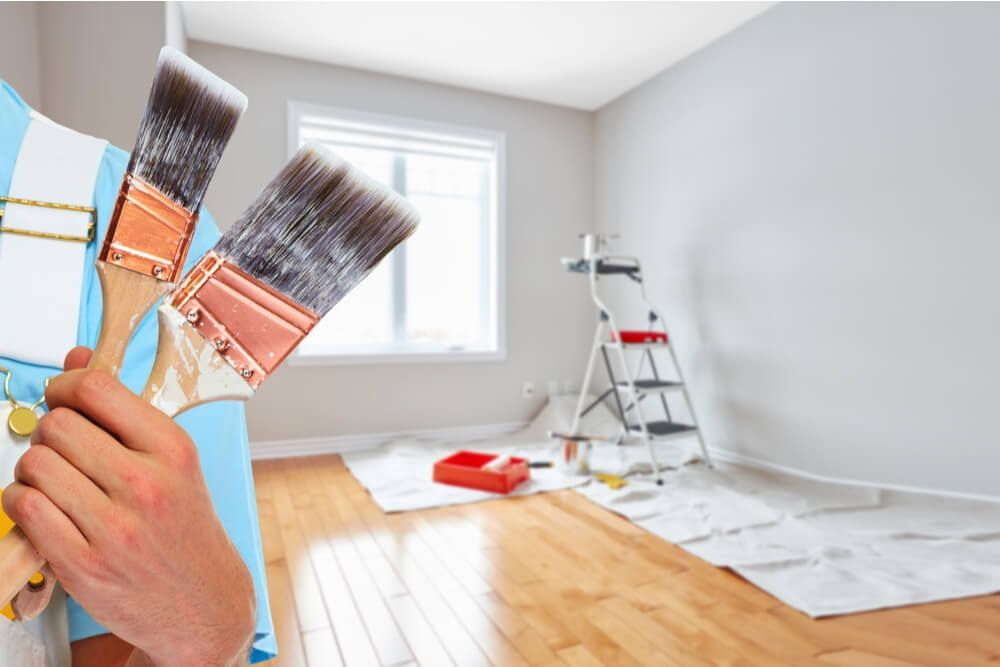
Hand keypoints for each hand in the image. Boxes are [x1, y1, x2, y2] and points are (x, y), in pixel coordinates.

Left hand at [1, 347, 254, 666]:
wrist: (203, 602)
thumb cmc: (186, 528)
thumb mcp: (173, 462)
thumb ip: (123, 411)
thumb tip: (77, 359)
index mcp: (173, 450)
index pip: (97, 390)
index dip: (66, 385)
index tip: (64, 395)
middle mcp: (146, 485)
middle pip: (58, 425)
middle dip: (51, 432)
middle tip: (64, 448)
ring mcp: (114, 527)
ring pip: (34, 465)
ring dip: (33, 469)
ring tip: (55, 481)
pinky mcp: (83, 564)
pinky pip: (24, 508)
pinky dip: (22, 502)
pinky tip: (44, 507)